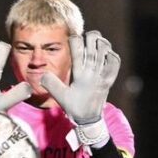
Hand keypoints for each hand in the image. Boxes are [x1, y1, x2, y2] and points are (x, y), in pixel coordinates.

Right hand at [39, 31, 119, 147]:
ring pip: (105, 51)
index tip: (72, 38)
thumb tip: (42, 73)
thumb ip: (50, 83)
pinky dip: (112, 55)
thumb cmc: (74, 108)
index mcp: (79, 75)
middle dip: (90, 37)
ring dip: (102, 43)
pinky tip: (106, 54)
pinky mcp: (109, 79)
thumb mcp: (60, 96)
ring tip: (97, 42)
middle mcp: (92, 73)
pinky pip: (115, 63)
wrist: (90, 120)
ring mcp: (102, 75)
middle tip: (87, 38)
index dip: (74, 39)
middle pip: (93, 46)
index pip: (77, 50)